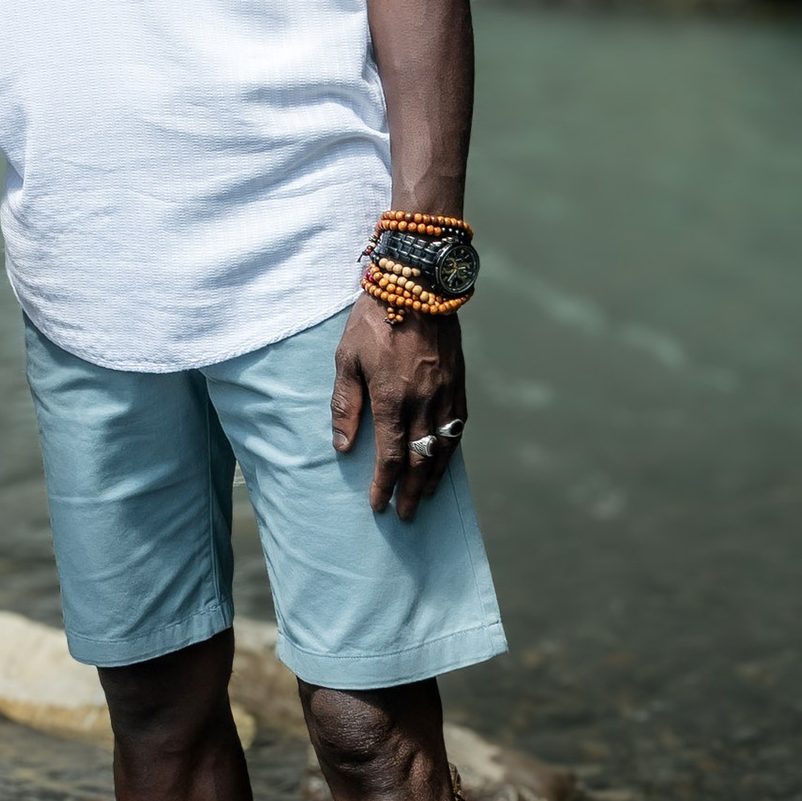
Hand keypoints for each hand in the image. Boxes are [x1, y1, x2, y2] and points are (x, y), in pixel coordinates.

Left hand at [330, 293, 466, 522]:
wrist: (417, 284)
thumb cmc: (373, 319)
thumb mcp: (347, 358)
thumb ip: (346, 404)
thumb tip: (342, 446)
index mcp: (391, 398)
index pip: (389, 455)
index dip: (384, 485)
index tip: (378, 506)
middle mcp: (423, 402)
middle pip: (418, 460)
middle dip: (410, 492)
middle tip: (404, 515)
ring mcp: (445, 393)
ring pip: (442, 448)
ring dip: (432, 477)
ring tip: (424, 498)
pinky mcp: (459, 383)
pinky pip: (458, 427)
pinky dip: (451, 450)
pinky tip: (444, 461)